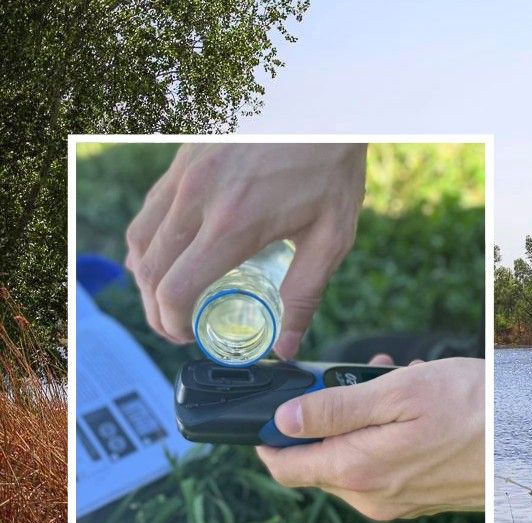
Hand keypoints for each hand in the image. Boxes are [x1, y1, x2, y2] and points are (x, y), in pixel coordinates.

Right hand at [124, 143, 367, 357]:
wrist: (322, 107)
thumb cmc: (331, 170)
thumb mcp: (331, 238)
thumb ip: (304, 294)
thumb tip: (286, 346)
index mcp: (233, 224)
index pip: (175, 290)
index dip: (173, 324)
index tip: (189, 336)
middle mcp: (198, 198)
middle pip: (149, 271)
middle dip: (157, 309)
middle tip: (179, 326)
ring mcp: (184, 174)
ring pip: (140, 238)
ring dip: (147, 276)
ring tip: (172, 296)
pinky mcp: (183, 158)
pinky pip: (150, 209)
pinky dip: (151, 240)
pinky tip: (173, 253)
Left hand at [256, 356, 485, 520]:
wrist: (528, 438)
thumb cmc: (471, 407)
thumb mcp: (399, 392)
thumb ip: (335, 409)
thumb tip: (282, 420)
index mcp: (359, 471)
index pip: (284, 467)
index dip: (268, 436)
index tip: (271, 405)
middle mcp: (371, 497)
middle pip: (319, 460)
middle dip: (326, 417)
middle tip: (355, 374)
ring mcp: (395, 502)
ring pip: (353, 459)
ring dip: (362, 419)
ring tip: (396, 379)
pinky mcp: (417, 499)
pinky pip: (382, 466)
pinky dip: (385, 435)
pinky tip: (414, 405)